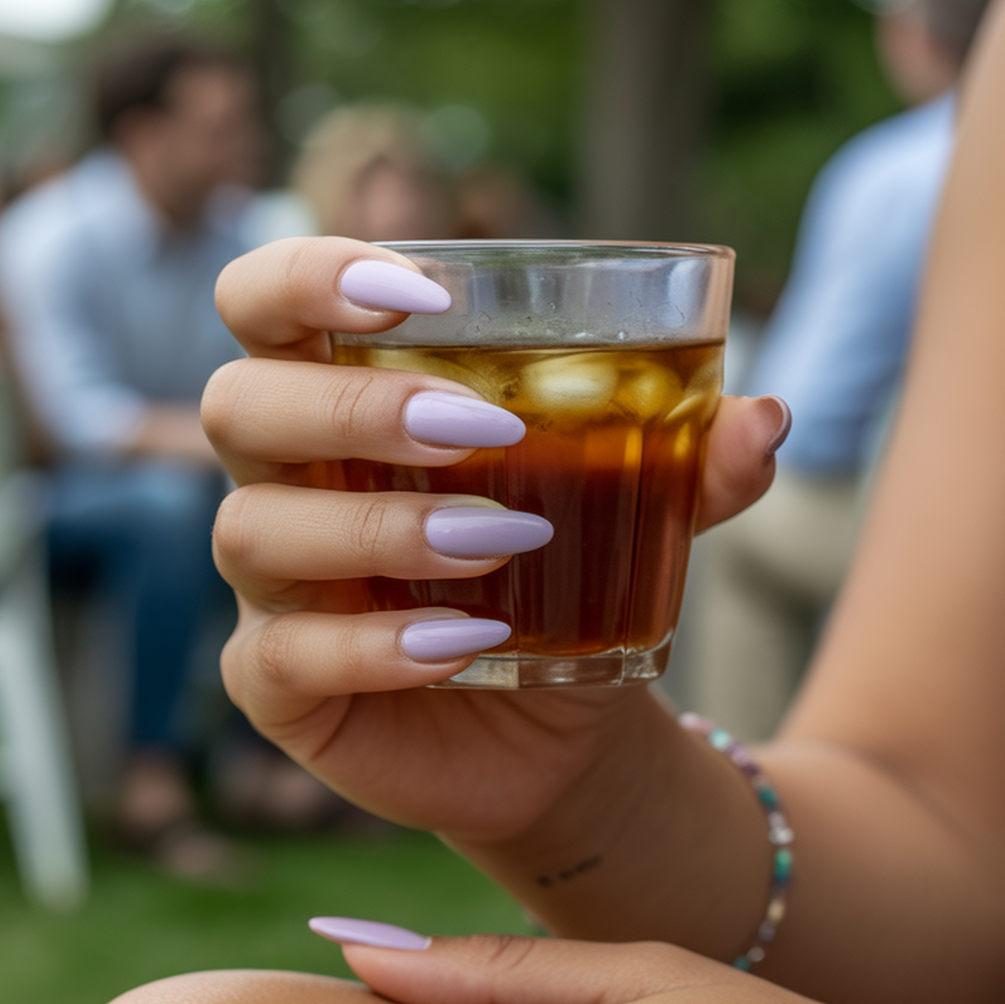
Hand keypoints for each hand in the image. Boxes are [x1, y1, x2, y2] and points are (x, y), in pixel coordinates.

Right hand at [201, 236, 788, 841]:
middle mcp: (285, 483)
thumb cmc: (573, 582)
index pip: (263, 305)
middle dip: (353, 407)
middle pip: (239, 405)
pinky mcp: (278, 686)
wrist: (569, 726)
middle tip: (478, 432)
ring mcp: (272, 590)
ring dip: (379, 528)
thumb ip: (692, 461)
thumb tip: (765, 418)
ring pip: (255, 531)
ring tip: (498, 542)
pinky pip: (284, 657)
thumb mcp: (640, 513)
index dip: (308, 277)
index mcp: (342, 404)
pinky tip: (461, 646)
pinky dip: (371, 647)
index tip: (419, 293)